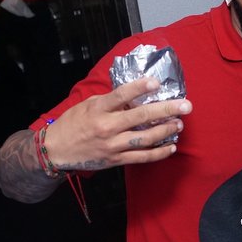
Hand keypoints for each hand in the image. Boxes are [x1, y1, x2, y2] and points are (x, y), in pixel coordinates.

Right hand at [43, 77, 192, 170]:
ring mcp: (113, 145)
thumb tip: (135, 95)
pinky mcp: (116, 159)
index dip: (139, 88)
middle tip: (186, 105)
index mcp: (98, 109)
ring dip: (166, 131)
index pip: (121, 95)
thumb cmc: (73, 123)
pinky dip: (159, 153)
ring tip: (179, 124)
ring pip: (145, 138)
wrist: (56, 151)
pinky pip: (142, 157)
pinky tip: (171, 147)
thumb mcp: (88, 105)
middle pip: (141, 117)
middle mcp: (107, 127)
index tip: (156, 82)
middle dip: (166, 110)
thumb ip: (111, 101)